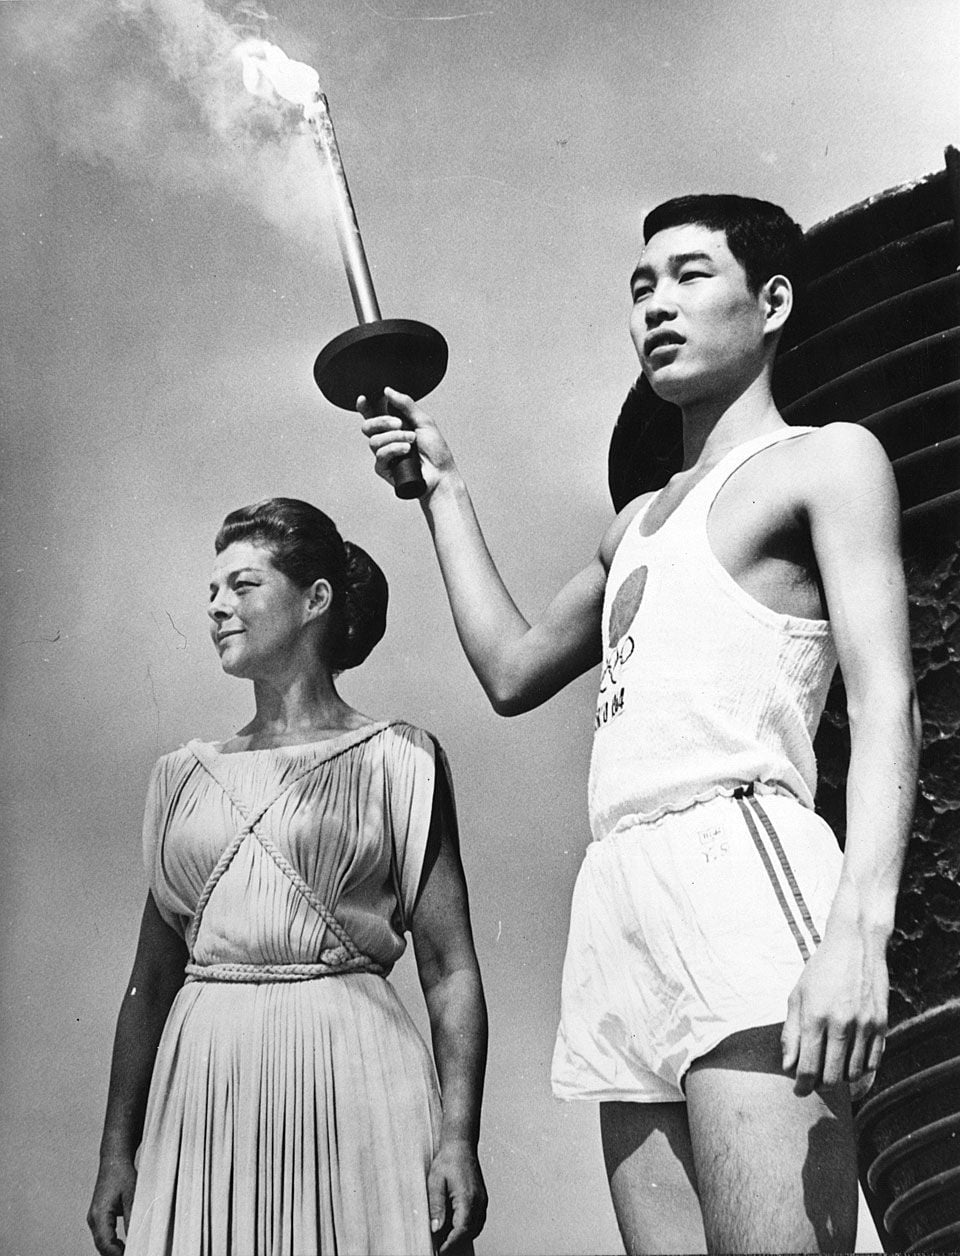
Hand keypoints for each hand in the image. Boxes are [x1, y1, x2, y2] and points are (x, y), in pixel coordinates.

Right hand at [87, 1158, 136, 1254]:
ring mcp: (95, 1218)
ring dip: (113, 1250)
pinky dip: (111, 1244)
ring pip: (102, 1243)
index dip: (117, 1254)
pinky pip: (103, 1236)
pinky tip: (123, 1246)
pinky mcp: (99, 1217)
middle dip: (115, 1254)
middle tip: (133, 1253)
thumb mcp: (132, 1195)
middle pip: (102, 1246)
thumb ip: (132, 1218)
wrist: (114, 1160)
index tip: (130, 1255)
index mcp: (99, 1214)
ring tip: (130, 1252)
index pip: (105, 1243)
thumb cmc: (122, 1174)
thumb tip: (136, 1237)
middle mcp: (94, 1218)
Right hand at [358, 388, 455, 499]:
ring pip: (374, 441)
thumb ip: (406, 404)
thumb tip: (388, 390)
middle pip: (367, 426)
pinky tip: (406, 451)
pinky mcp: (384, 468)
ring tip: (412, 441)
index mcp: (393, 426)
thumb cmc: (435, 450)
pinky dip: (394, 449)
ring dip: (395, 437)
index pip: (373, 415)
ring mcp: (384, 454)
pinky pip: (380, 455)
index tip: (363, 399)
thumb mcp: (423, 421)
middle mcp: (386, 439)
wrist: (441, 473)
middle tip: (400, 424)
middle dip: (382, 422)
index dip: (364, 407)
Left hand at [427, 1137, 486, 1252]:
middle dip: (455, 1243)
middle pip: (469, 1232)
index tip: (440, 1251)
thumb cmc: (448, 1160)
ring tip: (445, 1239)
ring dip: (461, 1236)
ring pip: (475, 1229)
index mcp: (468, 1198)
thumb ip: (436, 1206)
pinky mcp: (481, 1200)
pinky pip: (477, 1221)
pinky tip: (455, 1228)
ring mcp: (482, 1201)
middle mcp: (479, 1202)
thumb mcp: (435, 1182)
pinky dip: (467, 1228)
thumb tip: (435, 1229)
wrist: (461, 1145)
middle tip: (439, 1248)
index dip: (450, 1244)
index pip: (461, 1230)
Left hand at [781, 921, 887, 1095]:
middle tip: (813, 1082)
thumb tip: (788, 1066)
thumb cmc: (820, 970)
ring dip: (841, 1079)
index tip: (798, 1090)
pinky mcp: (882, 1024)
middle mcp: (842, 1023)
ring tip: (830, 1071)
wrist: (855, 945)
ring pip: (854, 1074)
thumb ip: (792, 1032)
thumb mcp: (798, 995)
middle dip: (820, 1084)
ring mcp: (865, 1025)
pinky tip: (850, 1064)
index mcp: (816, 1016)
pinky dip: (861, 1070)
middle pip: (832, 1076)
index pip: (808, 1067)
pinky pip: (873, 1062)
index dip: (802, 1085)